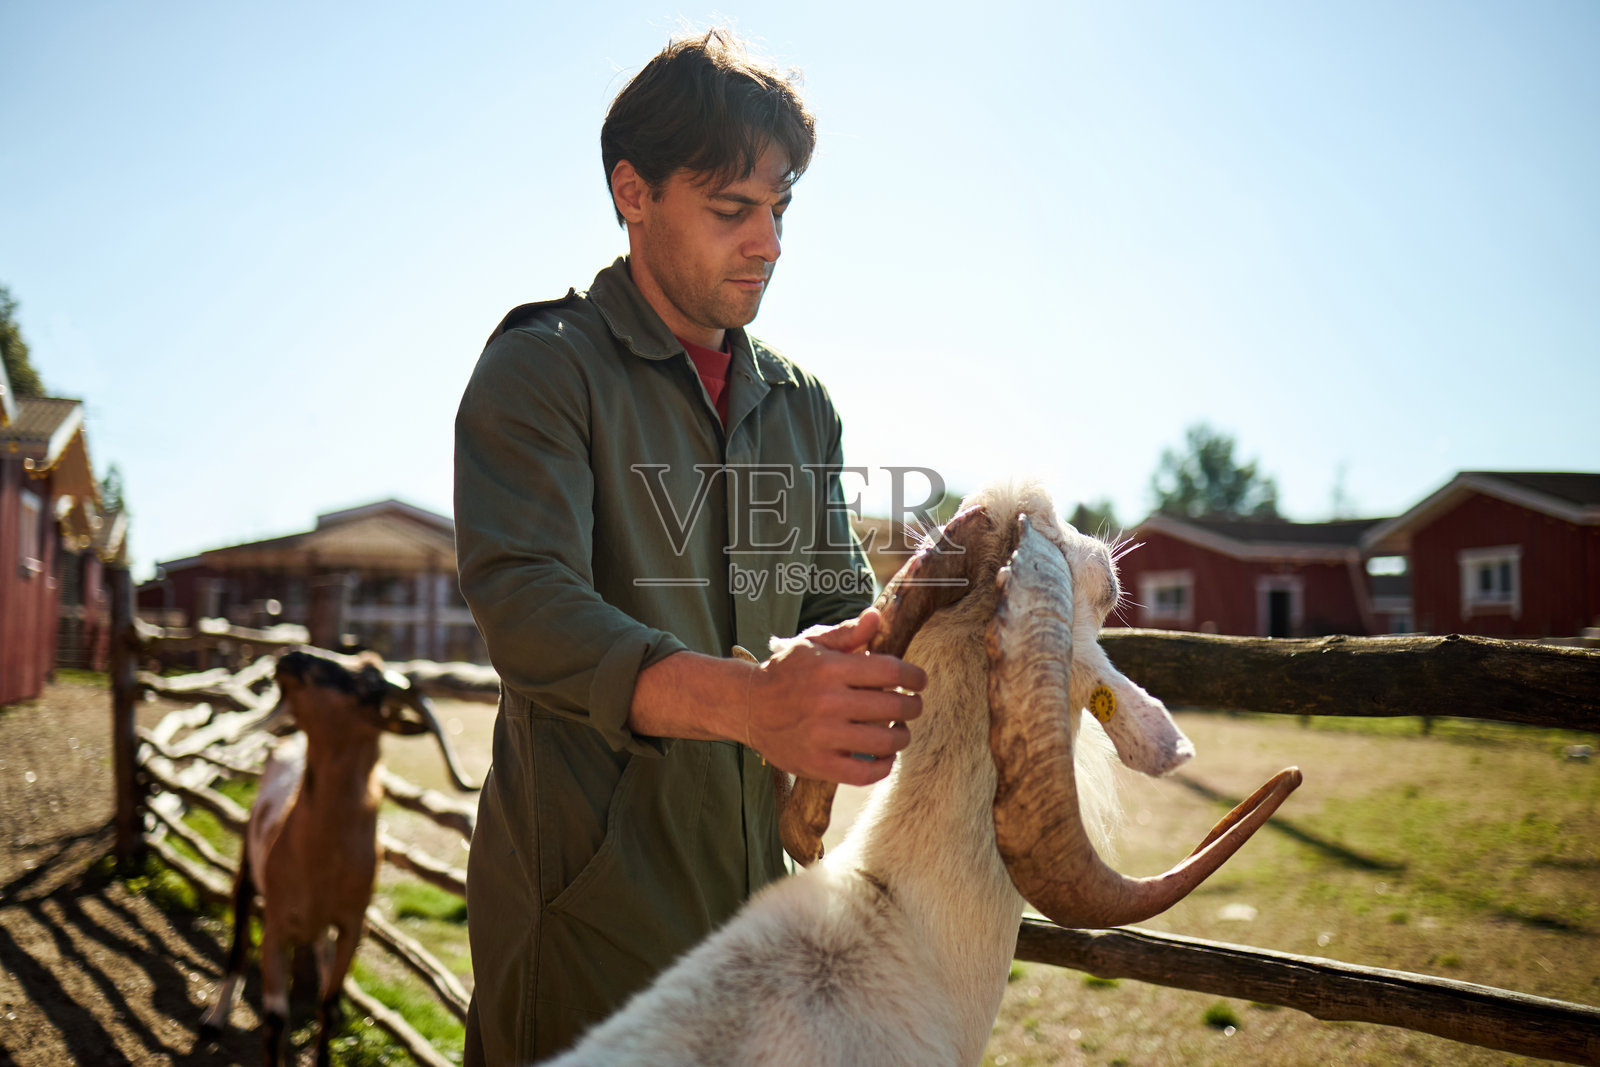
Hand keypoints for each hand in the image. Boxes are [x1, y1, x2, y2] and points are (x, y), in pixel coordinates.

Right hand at [747, 607, 927, 785]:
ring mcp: (823, 736)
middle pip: (893, 707)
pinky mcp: (818, 764)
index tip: (919, 681)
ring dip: (902, 736)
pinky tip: (884, 756)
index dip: (914, 676)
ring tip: (900, 731)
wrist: (747, 707)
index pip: (890, 671)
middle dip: (913, 706)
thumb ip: (847, 633)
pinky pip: (865, 773)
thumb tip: (876, 616)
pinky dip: (883, 766)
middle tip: (914, 706)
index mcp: (830, 669)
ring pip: (885, 741)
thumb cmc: (785, 673)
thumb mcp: (812, 644)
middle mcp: (828, 702)